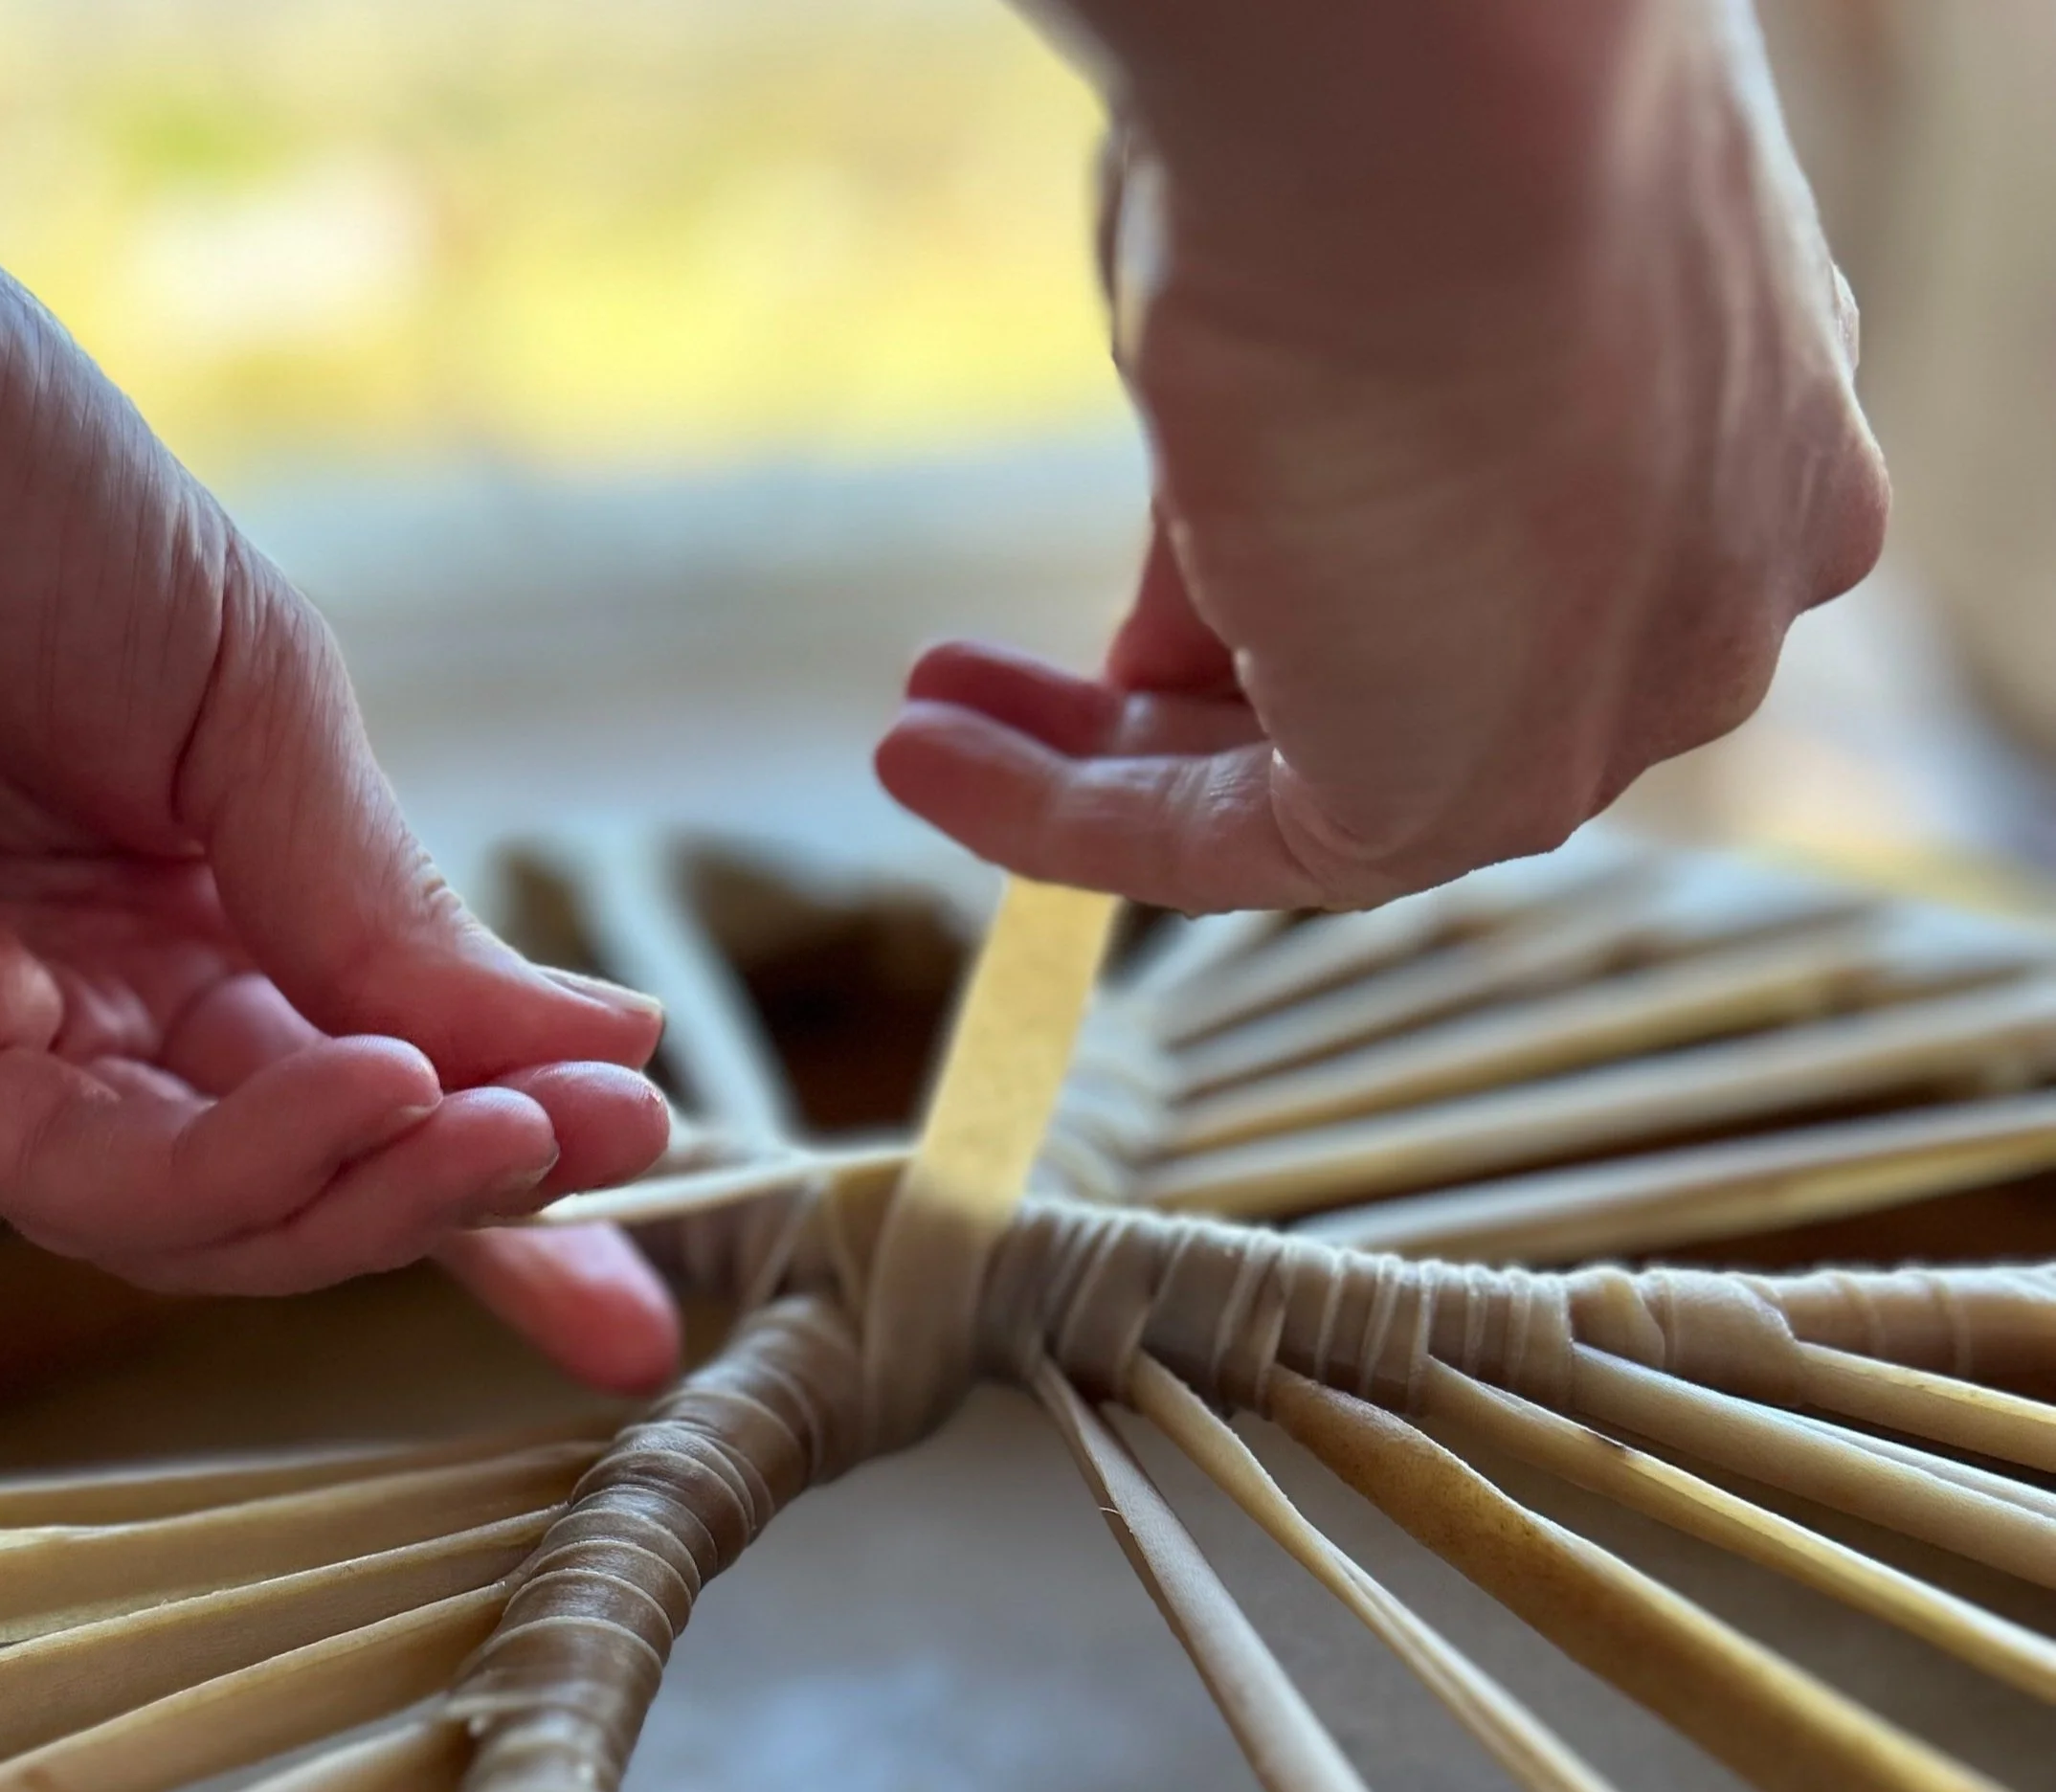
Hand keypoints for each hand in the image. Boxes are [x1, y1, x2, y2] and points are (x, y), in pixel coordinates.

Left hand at [0, 24, 677, 1388]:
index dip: (519, 1145)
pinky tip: (375, 1095)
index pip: (388, 1057)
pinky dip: (243, 1170)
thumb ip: (380, 895)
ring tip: (503, 1130)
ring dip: (379, 1192)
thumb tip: (592, 1049)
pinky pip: (79, 1173)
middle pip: (314, 1165)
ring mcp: (4, 1026)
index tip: (665, 1180)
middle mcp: (118, 984)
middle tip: (621, 1164)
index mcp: (218, 880)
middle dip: (479, 1195)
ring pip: (210, 1211)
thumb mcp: (249, 682)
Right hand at [879, 1, 1889, 911]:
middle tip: (1002, 689)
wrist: (1425, 79)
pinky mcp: (1471, 790)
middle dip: (1179, 707)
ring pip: (1323, 787)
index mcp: (1733, 440)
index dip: (1281, 613)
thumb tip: (1180, 636)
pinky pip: (1244, 842)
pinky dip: (1074, 821)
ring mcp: (1610, 704)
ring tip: (927, 730)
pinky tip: (934, 762)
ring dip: (1097, 770)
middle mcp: (1703, 593)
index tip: (1135, 617)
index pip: (1482, 587)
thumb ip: (1289, 488)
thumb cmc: (1390, 100)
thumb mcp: (1330, 309)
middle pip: (1401, 702)